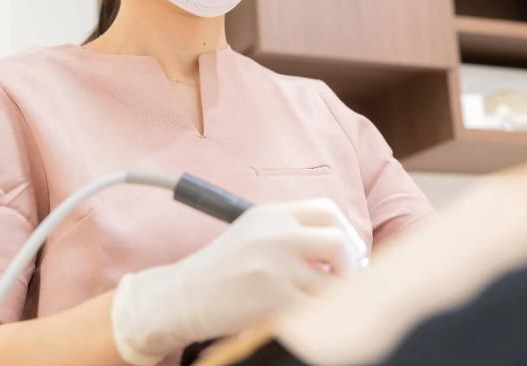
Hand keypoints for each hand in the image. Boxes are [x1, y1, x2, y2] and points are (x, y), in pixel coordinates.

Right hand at [111, 198, 355, 364]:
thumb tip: (343, 249)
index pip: (327, 210)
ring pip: (332, 283)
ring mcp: (275, 267)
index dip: (343, 232)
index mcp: (270, 214)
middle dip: (346, 264)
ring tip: (313, 300)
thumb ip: (289, 232)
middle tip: (337, 280)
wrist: (180, 297)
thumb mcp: (251, 234)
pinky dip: (317, 315)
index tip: (342, 253)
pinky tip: (301, 315)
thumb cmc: (220, 270)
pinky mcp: (273, 299)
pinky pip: (316, 309)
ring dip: (331, 295)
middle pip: (337, 241)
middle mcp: (274, 234)